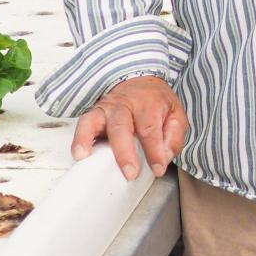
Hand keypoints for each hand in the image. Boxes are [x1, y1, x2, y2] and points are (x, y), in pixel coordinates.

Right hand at [71, 75, 186, 180]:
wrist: (139, 82)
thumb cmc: (156, 104)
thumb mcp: (176, 116)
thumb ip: (173, 138)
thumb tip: (163, 158)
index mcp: (148, 104)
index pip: (150, 129)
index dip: (154, 151)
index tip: (157, 169)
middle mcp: (125, 104)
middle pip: (122, 126)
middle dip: (125, 153)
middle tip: (131, 173)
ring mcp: (107, 108)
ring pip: (96, 121)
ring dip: (90, 140)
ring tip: (86, 158)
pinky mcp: (94, 114)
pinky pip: (83, 124)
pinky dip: (79, 138)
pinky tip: (79, 153)